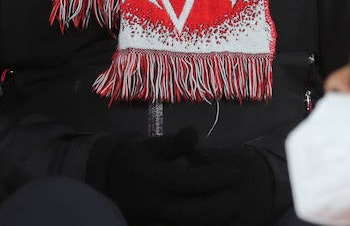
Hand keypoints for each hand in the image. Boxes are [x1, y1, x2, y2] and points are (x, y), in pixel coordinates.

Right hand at [87, 128, 258, 225]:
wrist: (108, 180)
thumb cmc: (135, 158)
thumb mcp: (152, 145)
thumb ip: (174, 143)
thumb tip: (195, 132)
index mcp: (153, 178)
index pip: (190, 181)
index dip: (216, 177)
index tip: (237, 172)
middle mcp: (154, 204)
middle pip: (196, 211)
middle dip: (222, 204)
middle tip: (240, 195)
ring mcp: (154, 222)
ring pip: (192, 225)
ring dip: (214, 218)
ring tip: (232, 206)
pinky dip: (201, 224)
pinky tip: (214, 217)